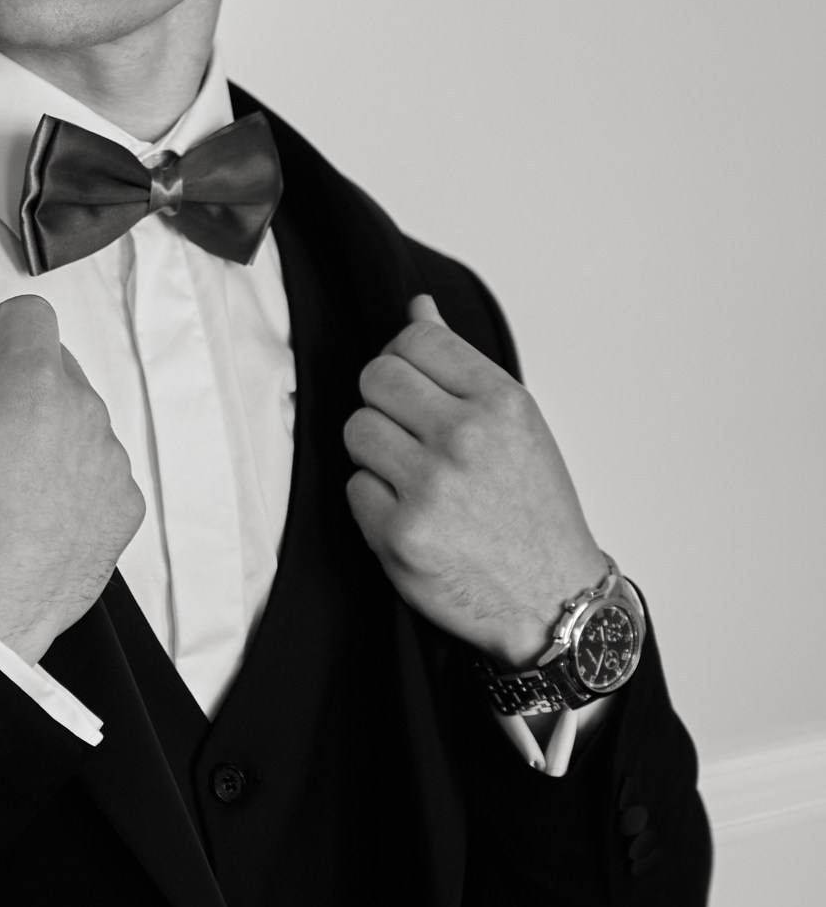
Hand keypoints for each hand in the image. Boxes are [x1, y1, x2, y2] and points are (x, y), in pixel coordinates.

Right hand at [0, 270, 144, 663]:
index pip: (30, 315)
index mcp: (34, 384)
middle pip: (58, 367)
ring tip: (8, 485)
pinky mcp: (127, 503)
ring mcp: (113, 461)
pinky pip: (100, 465)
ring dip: (51, 432)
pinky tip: (37, 511)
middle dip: (23, 386)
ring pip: (80, 417)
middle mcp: (87, 414)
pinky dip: (74, 477)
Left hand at [343, 294, 605, 665]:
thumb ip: (461, 366)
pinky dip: (374, 501)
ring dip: (375, 451)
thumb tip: (418, 308)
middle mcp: (466, 439)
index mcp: (501, 403)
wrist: (551, 599)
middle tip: (408, 433)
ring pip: (357, 430)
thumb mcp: (516, 425)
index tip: (413, 387)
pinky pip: (354, 487)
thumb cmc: (533, 510)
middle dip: (383, 401)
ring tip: (412, 475)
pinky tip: (412, 515)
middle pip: (375, 378)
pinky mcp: (399, 534)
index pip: (415, 340)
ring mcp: (430, 488)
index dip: (402, 359)